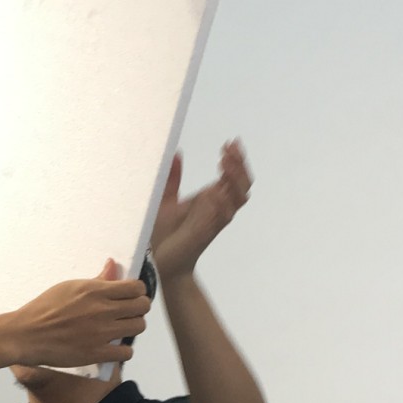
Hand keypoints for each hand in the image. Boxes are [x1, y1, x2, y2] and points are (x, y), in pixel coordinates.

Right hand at [0, 264, 150, 369]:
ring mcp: (100, 332)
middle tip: (130, 311)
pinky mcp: (96, 353)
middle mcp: (102, 310)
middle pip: (142, 306)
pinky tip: (115, 347)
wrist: (26, 334)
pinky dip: (124, 350)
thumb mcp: (70, 287)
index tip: (133, 295)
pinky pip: (126, 352)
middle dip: (140, 307)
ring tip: (123, 327)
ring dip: (134, 326)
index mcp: (95, 291)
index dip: (138, 291)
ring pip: (138, 327)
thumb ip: (96, 279)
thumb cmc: (45, 308)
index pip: (135, 287)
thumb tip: (112, 265)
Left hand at [147, 140, 251, 283]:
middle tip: (228, 149)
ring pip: (238, 198)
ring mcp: (214, 220)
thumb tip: (176, 153)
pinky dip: (222, 203)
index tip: (231, 142)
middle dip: (239, 165)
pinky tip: (215, 189)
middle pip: (243, 184)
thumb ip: (172, 179)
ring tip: (224, 163)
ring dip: (234, 180)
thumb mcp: (166, 200)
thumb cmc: (163, 233)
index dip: (237, 159)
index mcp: (211, 199)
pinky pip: (223, 217)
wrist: (159, 261)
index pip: (233, 176)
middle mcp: (218, 208)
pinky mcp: (206, 232)